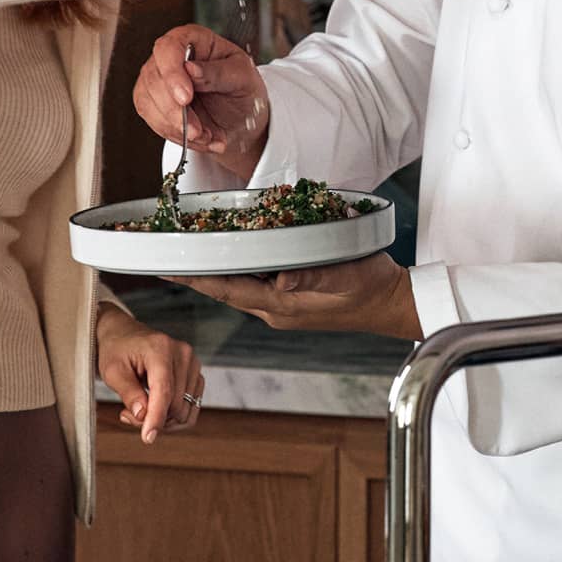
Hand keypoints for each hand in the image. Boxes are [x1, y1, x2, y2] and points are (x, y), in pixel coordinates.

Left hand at [95, 304, 204, 443]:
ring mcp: (193, 362)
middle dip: (153, 419)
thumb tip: (143, 416)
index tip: (148, 438)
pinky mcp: (195, 372)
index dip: (156, 418)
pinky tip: (154, 408)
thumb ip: (129, 393)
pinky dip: (173, 414)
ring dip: (163, 418)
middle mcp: (183, 354)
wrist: (125, 334)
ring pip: (186, 409)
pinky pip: (192, 405)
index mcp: (161, 349)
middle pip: (176, 404)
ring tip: (139, 410)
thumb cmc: (116, 351)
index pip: (164, 391)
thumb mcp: (112, 372)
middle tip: (127, 414)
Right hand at [133, 24, 269, 178]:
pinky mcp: (151, 103)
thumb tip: (190, 68)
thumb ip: (219, 72)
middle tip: (198, 130)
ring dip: (177, 127)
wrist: (241, 117)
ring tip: (208, 136)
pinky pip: (153, 121)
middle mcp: (170, 56)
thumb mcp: (243, 77)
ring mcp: (157, 80)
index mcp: (194, 39)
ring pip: (149, 103)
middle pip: (154, 78)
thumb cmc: (243, 88)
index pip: (169, 47)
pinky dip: (176, 135)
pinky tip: (200, 138)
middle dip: (176, 111)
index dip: (172, 72)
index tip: (186, 98)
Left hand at [166, 253, 420, 339]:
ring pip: (240, 287)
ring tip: (191, 252)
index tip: (167, 269)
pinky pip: (257, 284)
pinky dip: (240, 270)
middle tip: (167, 256)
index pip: (229, 291)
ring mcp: (283, 306)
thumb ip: (314, 276)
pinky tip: (234, 254)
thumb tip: (281, 279)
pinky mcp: (293, 299)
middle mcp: (276, 309)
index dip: (197, 280)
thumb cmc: (374, 288)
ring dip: (216, 272)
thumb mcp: (347, 275)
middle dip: (197, 275)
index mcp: (283, 306)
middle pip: (227, 290)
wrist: (394, 303)